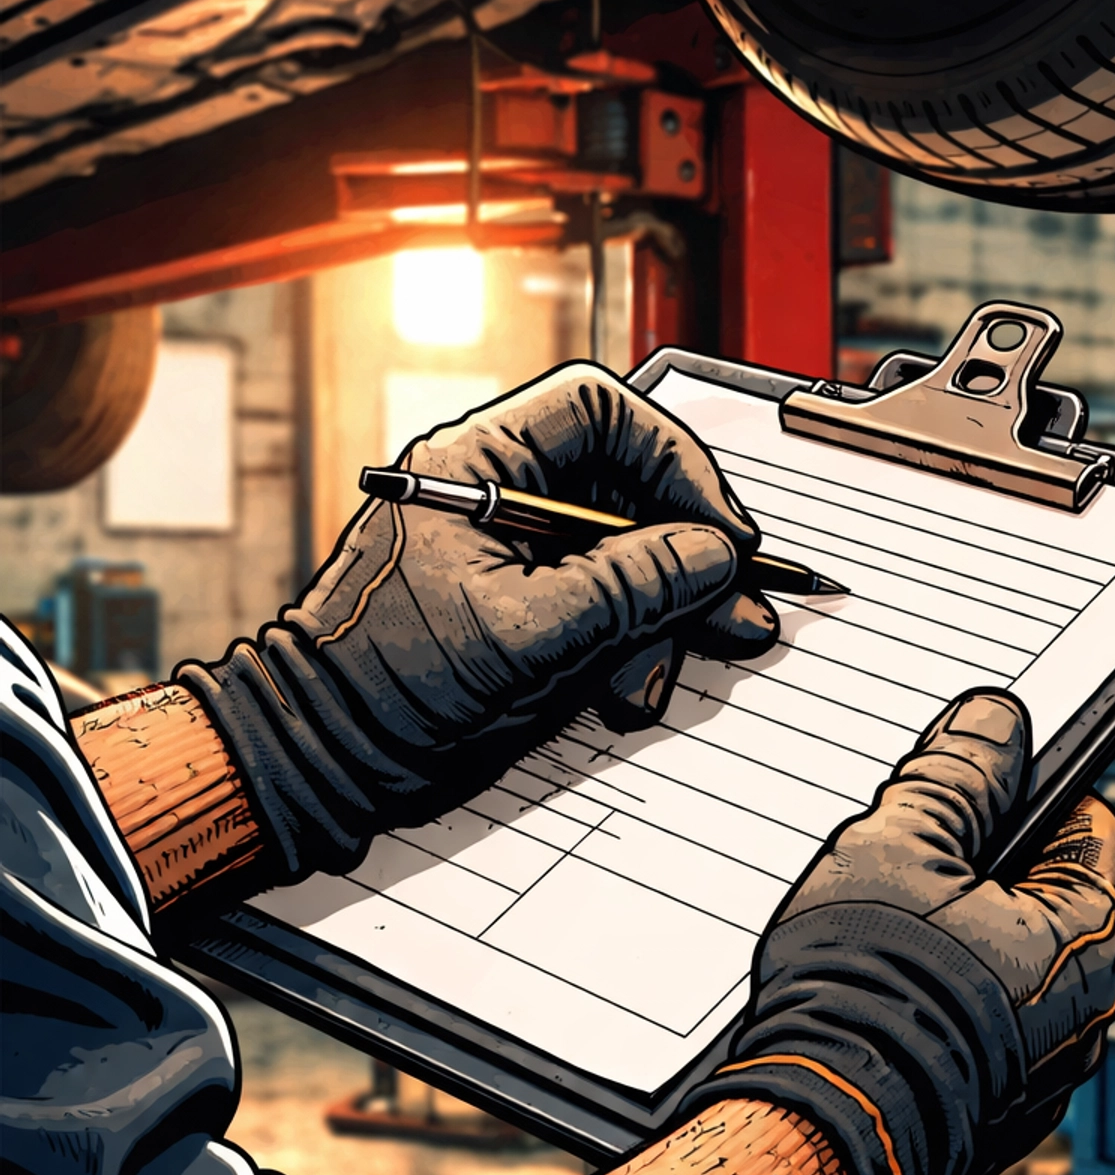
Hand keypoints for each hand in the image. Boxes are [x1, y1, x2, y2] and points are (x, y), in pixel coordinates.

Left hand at [178, 366, 776, 879]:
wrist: (319, 759)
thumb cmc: (382, 686)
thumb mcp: (526, 634)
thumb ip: (627, 588)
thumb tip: (711, 556)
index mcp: (479, 463)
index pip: (604, 415)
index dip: (674, 461)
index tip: (717, 529)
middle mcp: (501, 495)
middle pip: (626, 490)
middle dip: (685, 554)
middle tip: (736, 609)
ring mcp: (513, 554)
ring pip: (625, 556)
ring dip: (662, 615)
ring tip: (664, 673)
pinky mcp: (523, 610)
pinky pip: (602, 608)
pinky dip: (629, 647)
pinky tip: (629, 689)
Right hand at [682, 691, 1114, 1174]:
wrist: (817, 1135)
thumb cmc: (862, 993)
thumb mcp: (900, 846)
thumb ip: (958, 774)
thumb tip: (995, 724)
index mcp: (1087, 939)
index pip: (1088, 824)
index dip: (1026, 790)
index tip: (975, 779)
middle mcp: (1085, 1016)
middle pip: (1044, 899)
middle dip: (980, 869)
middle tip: (907, 857)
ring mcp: (1042, 1076)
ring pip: (1007, 969)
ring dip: (958, 940)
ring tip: (879, 931)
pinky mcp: (992, 1119)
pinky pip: (980, 1034)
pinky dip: (942, 1008)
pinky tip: (880, 996)